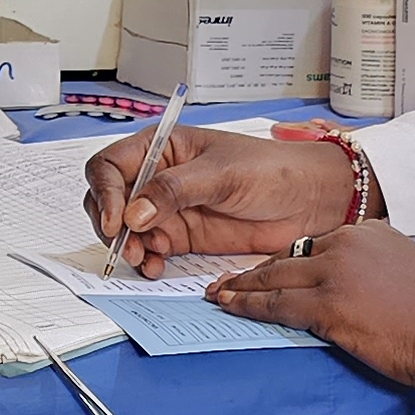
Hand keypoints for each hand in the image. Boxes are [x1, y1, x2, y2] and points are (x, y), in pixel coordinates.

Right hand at [85, 125, 359, 276]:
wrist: (309, 200)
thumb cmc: (272, 170)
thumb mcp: (222, 174)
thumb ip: (174, 191)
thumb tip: (133, 213)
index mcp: (162, 148)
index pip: (111, 165)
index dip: (105, 192)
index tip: (115, 220)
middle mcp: (158, 177)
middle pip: (109, 198)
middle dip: (110, 223)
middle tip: (126, 244)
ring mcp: (168, 209)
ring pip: (125, 230)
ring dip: (127, 246)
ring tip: (143, 260)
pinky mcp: (183, 236)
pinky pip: (150, 250)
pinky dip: (146, 261)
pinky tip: (155, 267)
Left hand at [210, 226, 414, 397]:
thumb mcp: (410, 275)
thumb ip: (378, 272)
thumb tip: (357, 293)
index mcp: (370, 232)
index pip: (315, 244)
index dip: (287, 261)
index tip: (268, 271)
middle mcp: (349, 243)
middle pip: (288, 256)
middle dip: (254, 271)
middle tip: (226, 280)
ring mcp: (336, 272)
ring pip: (275, 278)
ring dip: (241, 288)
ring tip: (218, 295)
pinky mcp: (329, 305)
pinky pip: (276, 305)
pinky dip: (248, 306)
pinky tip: (231, 308)